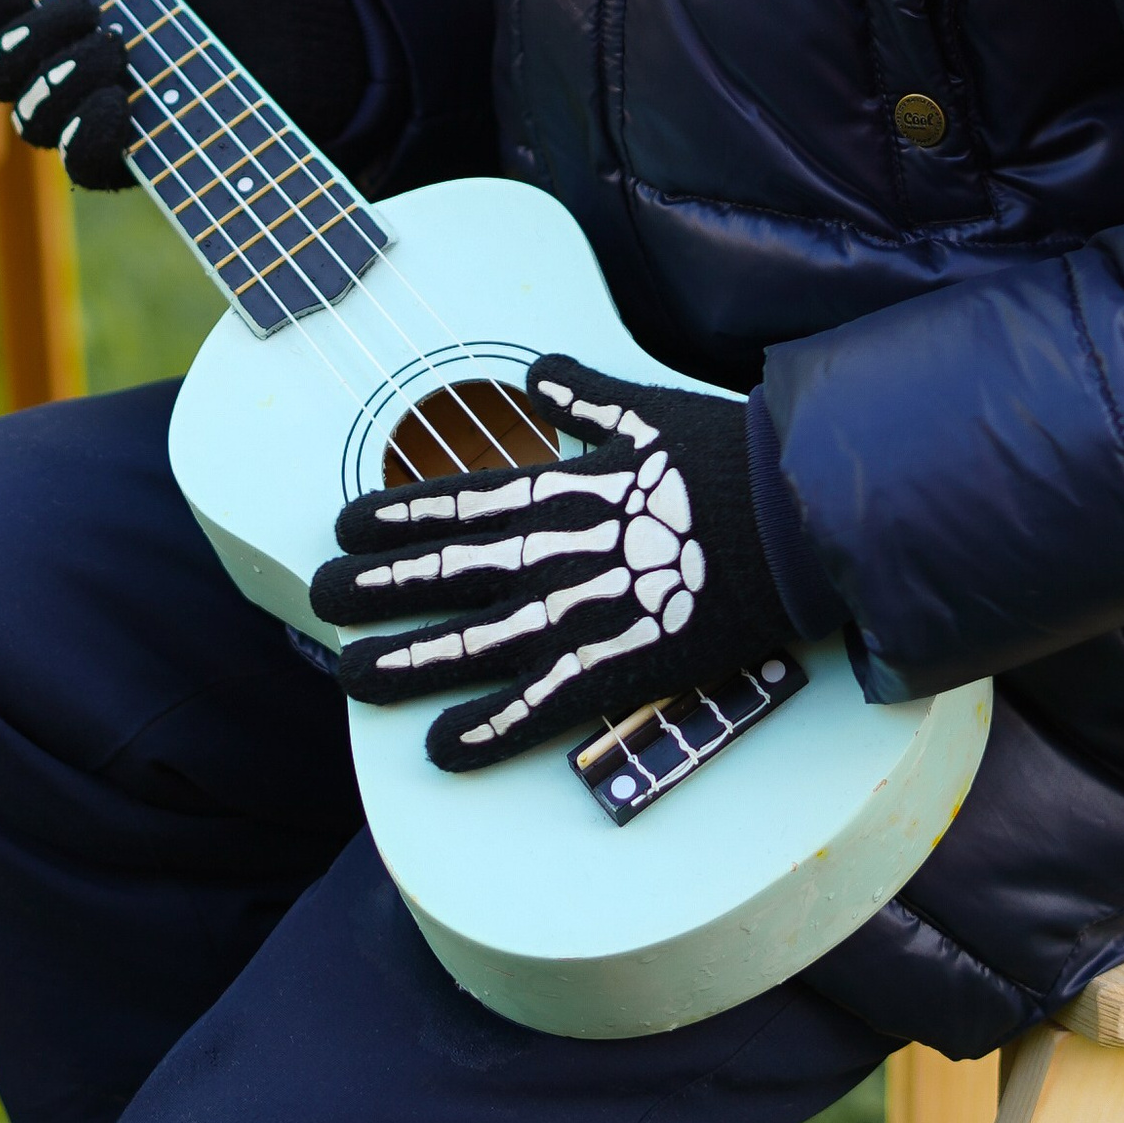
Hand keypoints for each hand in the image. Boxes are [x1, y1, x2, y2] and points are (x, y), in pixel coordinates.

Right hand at [0, 0, 368, 191]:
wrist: (290, 22)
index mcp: (51, 5)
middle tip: (85, 7)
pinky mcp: (131, 153)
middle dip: (25, 40)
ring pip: (30, 121)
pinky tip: (122, 104)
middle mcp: (60, 62)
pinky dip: (88, 136)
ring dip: (60, 81)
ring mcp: (92, 112)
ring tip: (119, 48)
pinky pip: (80, 165)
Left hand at [310, 358, 807, 771]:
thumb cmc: (734, 459)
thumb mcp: (651, 409)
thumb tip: (539, 372)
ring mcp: (586, 610)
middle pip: (450, 570)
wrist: (803, 516)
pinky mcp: (622, 664)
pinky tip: (440, 750)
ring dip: (410, 660)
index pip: (462, 501)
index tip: (346, 524)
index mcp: (567, 487)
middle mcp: (560, 549)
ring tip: (352, 675)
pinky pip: (541, 705)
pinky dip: (489, 729)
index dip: (399, 516)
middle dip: (380, 584)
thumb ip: (587, 396)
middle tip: (320, 596)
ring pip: (476, 641)